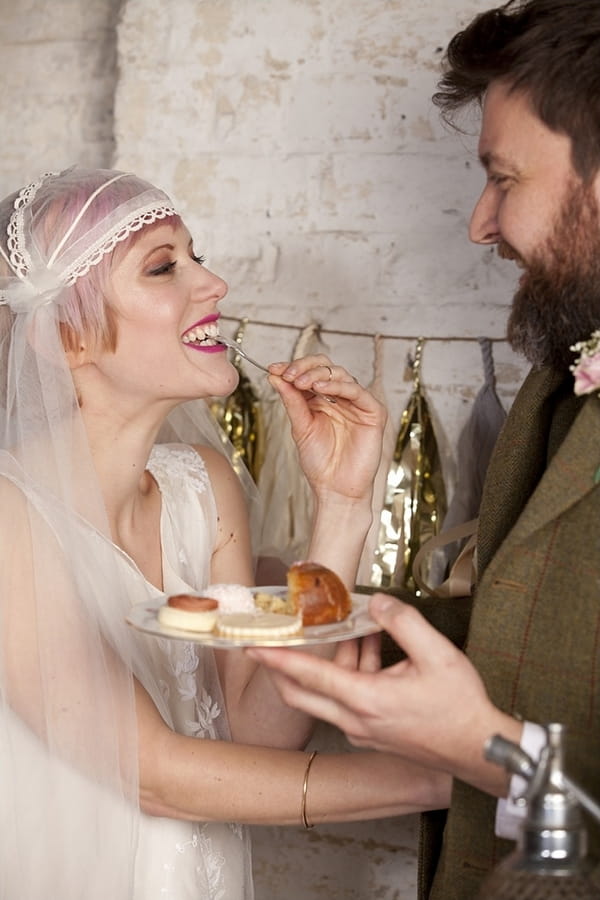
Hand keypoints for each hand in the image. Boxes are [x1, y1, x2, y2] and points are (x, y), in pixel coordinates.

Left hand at [249, 594, 521, 791]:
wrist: (480, 750)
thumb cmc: (460, 706)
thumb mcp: (436, 654)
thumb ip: (402, 622)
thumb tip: (376, 603)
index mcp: (366, 701)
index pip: (309, 676)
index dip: (278, 658)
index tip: (253, 646)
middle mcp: (356, 721)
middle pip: (301, 695)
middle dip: (280, 668)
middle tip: (265, 644)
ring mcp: (363, 731)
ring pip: (326, 696)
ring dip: (328, 663)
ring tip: (345, 629)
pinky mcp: (373, 734)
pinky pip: (347, 701)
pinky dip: (350, 674)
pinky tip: (372, 647)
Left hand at [267, 355, 385, 502]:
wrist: (336, 489)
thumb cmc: (320, 463)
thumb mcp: (300, 427)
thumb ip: (291, 401)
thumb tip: (275, 376)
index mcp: (323, 400)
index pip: (310, 373)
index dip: (293, 367)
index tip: (274, 369)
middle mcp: (341, 398)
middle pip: (326, 368)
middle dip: (304, 367)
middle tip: (288, 374)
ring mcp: (357, 404)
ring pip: (341, 375)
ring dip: (318, 375)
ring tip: (300, 382)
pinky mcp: (373, 412)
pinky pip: (357, 392)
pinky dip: (338, 386)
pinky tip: (320, 389)